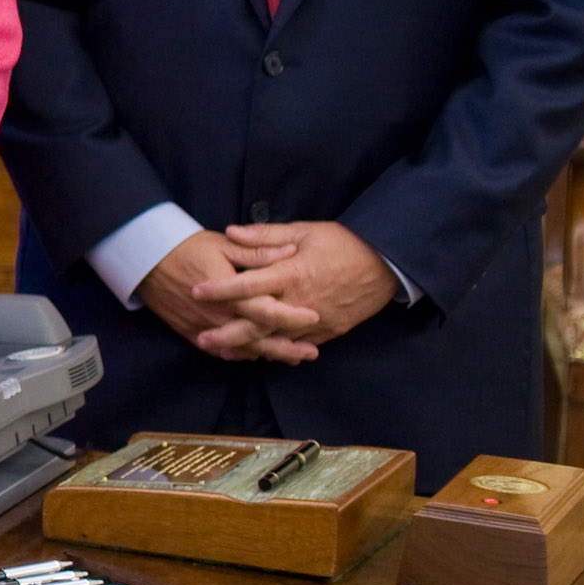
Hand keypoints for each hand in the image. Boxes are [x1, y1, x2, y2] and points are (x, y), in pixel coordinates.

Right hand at [136, 226, 309, 362]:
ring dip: (266, 354)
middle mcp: (217, 314)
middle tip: (310, 353)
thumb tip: (291, 252)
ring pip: (240, 348)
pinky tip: (255, 356)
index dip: (292, 317)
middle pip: (257, 338)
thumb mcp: (224, 244)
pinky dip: (239, 355)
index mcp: (229, 292)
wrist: (144, 258)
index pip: (266, 310)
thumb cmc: (186, 247)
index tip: (314, 318)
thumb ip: (258, 252)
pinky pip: (218, 350)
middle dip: (286, 348)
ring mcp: (203, 326)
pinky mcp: (190, 331)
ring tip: (291, 359)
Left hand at [194, 220, 398, 355]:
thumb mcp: (304, 231)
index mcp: (292, 274)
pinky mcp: (329, 331)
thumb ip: (266, 235)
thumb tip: (231, 232)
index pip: (248, 285)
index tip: (196, 290)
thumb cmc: (344, 243)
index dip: (220, 289)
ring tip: (222, 351)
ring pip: (276, 341)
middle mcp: (301, 302)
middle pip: (258, 324)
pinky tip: (258, 353)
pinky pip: (298, 345)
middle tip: (201, 337)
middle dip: (228, 333)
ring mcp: (316, 320)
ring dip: (248, 348)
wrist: (387, 263)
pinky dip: (277, 350)